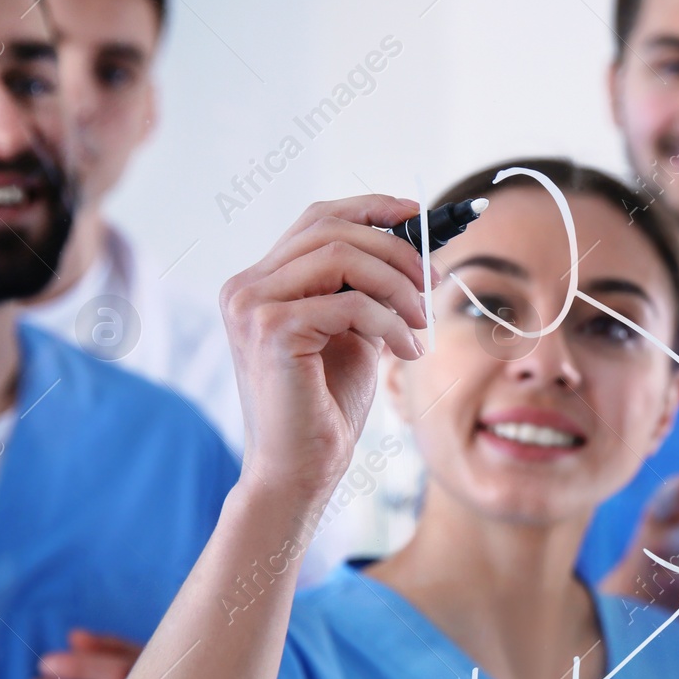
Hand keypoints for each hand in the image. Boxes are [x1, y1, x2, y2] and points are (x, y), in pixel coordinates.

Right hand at [219, 195, 431, 506]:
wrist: (299, 470)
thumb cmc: (326, 407)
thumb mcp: (353, 334)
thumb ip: (368, 291)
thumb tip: (415, 250)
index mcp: (259, 282)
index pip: (317, 220)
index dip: (371, 208)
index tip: (419, 216)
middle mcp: (246, 286)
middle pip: (331, 230)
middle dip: (394, 250)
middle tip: (432, 283)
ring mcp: (252, 305)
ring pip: (342, 257)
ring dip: (397, 285)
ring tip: (421, 322)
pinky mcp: (272, 330)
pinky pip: (351, 304)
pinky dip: (390, 323)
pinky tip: (406, 351)